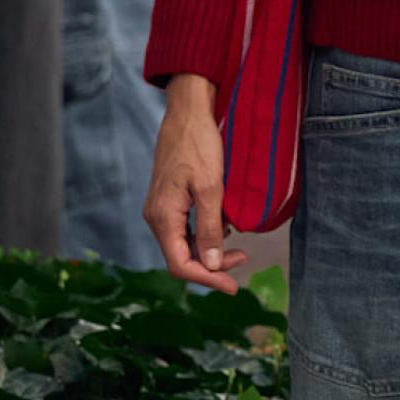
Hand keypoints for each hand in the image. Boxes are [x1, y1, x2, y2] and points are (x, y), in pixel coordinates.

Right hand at [144, 75, 241, 291]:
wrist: (188, 113)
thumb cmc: (199, 145)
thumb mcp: (211, 188)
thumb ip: (211, 229)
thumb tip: (211, 265)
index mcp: (163, 217)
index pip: (180, 264)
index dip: (207, 279)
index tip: (233, 286)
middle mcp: (156, 217)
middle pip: (182, 257)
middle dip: (212, 265)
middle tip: (243, 258)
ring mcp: (161, 209)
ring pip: (185, 244)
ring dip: (210, 250)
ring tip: (237, 245)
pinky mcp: (169, 201)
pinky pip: (186, 229)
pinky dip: (206, 234)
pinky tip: (224, 225)